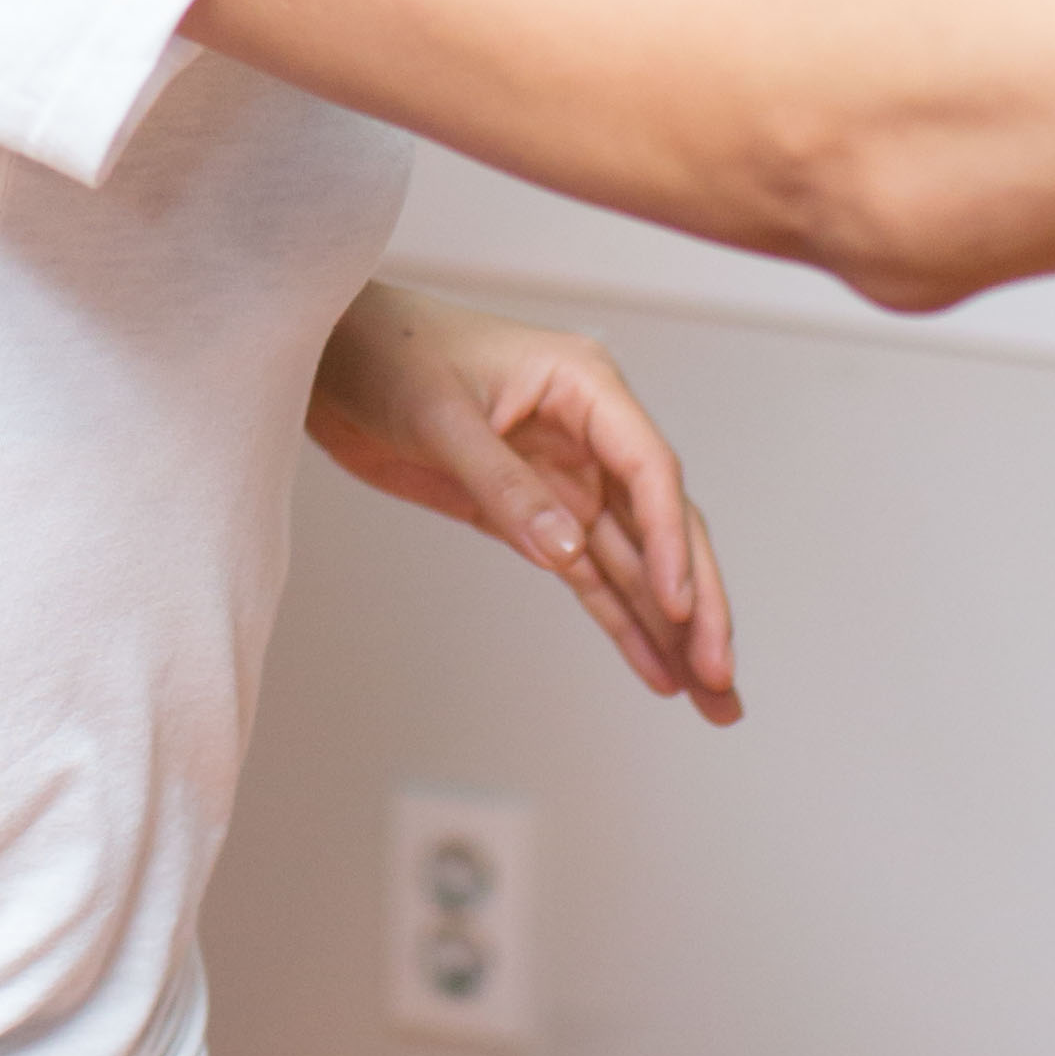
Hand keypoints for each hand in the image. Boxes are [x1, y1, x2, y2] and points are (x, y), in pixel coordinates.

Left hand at [306, 283, 739, 722]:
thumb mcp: (441, 418)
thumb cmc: (389, 355)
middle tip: (723, 677)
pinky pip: (590, 577)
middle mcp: (592, 434)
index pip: (649, 471)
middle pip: (663, 526)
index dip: (671, 544)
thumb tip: (567, 552)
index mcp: (584, 386)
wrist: (331, 357)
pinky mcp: (535, 514)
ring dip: (672, 630)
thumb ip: (504, 486)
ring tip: (716, 700)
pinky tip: (657, 673)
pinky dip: (622, 624)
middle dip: (698, 604)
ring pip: (636, 563)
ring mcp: (568, 478)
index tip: (682, 610)